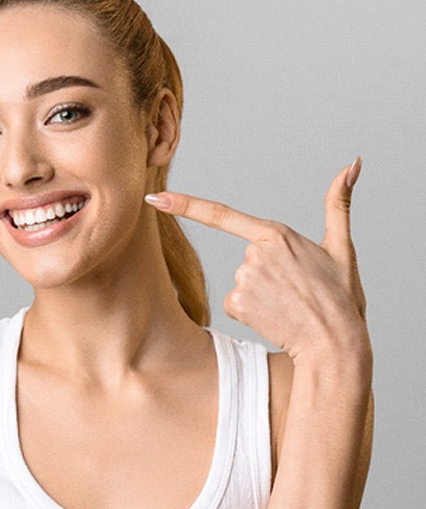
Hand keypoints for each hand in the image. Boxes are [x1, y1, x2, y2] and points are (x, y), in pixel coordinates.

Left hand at [145, 160, 367, 361]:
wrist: (336, 344)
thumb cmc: (340, 298)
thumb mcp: (342, 249)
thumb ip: (339, 205)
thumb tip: (352, 164)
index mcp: (276, 234)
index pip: (221, 214)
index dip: (184, 204)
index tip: (155, 197)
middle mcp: (254, 253)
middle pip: (247, 260)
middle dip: (267, 275)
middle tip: (295, 291)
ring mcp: (243, 278)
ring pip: (241, 283)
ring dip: (261, 295)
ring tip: (288, 305)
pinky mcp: (236, 302)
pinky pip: (235, 304)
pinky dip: (252, 312)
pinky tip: (274, 317)